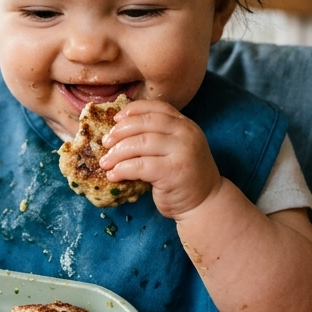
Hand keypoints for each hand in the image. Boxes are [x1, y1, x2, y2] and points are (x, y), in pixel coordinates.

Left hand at [99, 100, 222, 218]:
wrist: (205, 203)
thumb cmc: (183, 177)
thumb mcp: (176, 149)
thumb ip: (158, 137)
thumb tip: (119, 130)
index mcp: (186, 125)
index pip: (157, 108)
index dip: (133, 110)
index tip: (116, 119)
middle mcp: (186, 134)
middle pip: (145, 123)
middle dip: (120, 132)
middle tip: (106, 143)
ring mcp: (182, 152)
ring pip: (140, 143)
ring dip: (117, 153)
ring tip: (105, 162)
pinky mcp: (173, 171)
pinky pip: (140, 166)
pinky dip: (122, 169)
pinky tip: (114, 176)